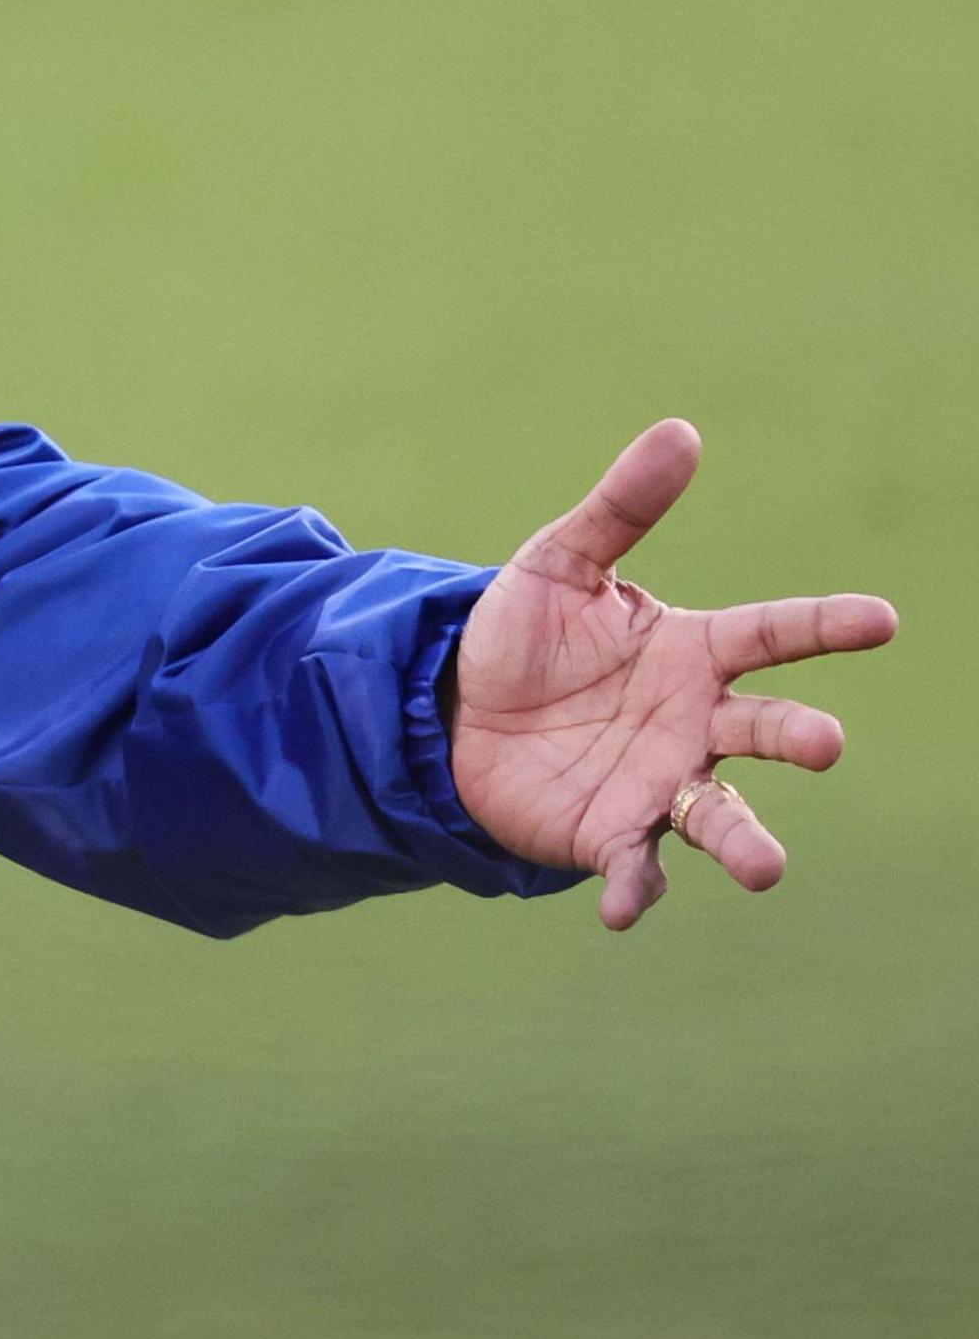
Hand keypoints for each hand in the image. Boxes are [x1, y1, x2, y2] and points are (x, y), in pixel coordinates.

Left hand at [447, 419, 897, 929]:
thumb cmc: (523, 637)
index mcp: (695, 652)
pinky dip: (636, 888)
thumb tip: (681, 431)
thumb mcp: (560, 564)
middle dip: (798, 736)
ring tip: (767, 869)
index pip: (775, 633)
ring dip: (744, 840)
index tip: (884, 620)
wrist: (454, 709)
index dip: (828, 626)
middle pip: (764, 729)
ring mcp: (660, 781)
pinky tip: (625, 908)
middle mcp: (696, 722)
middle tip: (826, 742)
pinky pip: (635, 864)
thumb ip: (620, 508)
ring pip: (718, 812)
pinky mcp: (610, 832)